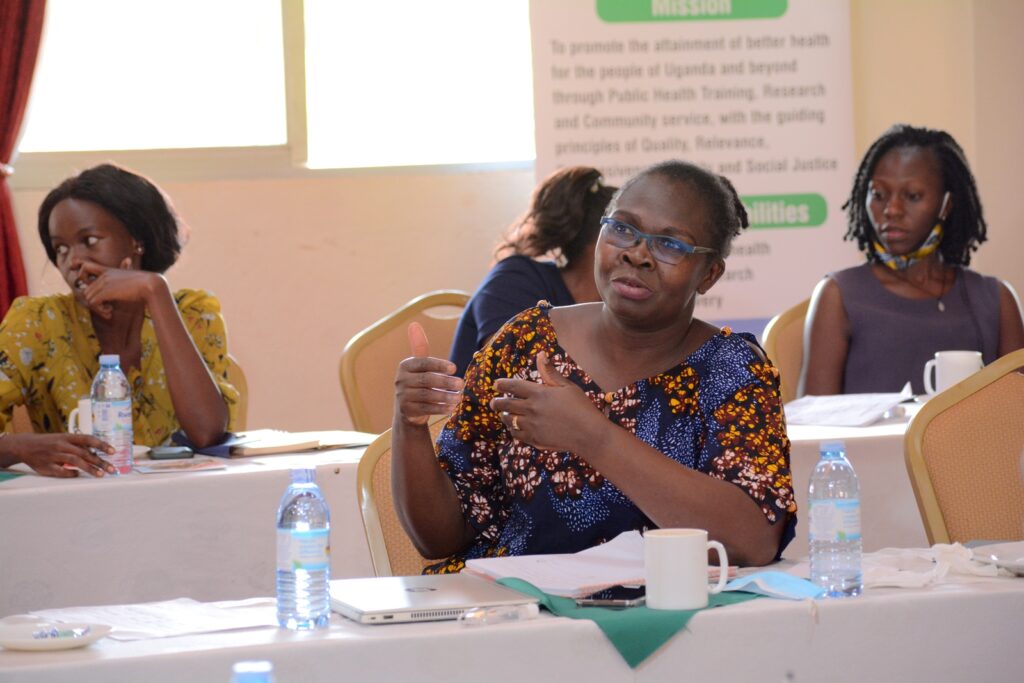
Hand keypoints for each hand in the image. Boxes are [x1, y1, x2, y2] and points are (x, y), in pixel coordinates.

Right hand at [2, 433, 116, 477]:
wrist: (25, 446)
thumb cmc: (49, 443)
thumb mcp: (64, 439)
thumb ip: (79, 445)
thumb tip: (98, 452)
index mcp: (68, 437)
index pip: (88, 439)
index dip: (101, 445)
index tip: (113, 451)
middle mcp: (62, 445)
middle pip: (84, 453)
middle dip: (100, 461)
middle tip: (112, 469)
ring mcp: (54, 455)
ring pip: (75, 461)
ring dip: (90, 468)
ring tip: (100, 474)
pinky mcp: (46, 466)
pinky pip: (61, 471)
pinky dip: (71, 474)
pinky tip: (78, 475)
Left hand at [79, 259, 161, 318]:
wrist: (151, 285)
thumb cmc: (145, 282)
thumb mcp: (132, 273)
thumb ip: (126, 269)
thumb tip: (128, 259)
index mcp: (108, 270)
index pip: (85, 267)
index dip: (83, 277)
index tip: (93, 288)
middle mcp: (104, 275)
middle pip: (86, 289)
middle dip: (94, 300)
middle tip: (106, 306)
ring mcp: (104, 283)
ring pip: (88, 297)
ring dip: (97, 306)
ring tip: (109, 309)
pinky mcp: (106, 292)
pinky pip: (93, 302)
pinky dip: (100, 309)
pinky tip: (110, 311)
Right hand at [394, 322, 463, 426]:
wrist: (408, 409)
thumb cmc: (418, 382)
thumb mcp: (418, 365)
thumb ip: (419, 347)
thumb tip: (414, 324)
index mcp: (405, 366)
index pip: (423, 363)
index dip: (439, 365)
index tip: (454, 368)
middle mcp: (401, 380)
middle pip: (426, 380)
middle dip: (446, 382)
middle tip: (462, 384)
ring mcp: (403, 396)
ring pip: (427, 395)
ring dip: (445, 396)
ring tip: (459, 397)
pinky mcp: (407, 411)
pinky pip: (426, 409)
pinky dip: (440, 408)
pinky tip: (451, 408)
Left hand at [491, 351, 604, 452]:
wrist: (588, 434)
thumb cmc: (581, 407)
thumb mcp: (567, 386)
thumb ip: (550, 372)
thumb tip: (540, 354)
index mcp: (539, 393)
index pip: (514, 386)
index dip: (502, 384)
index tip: (496, 384)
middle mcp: (532, 409)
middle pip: (506, 404)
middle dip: (496, 403)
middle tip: (493, 402)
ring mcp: (531, 425)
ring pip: (509, 420)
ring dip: (504, 416)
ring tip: (504, 414)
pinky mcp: (534, 439)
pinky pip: (516, 434)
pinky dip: (513, 430)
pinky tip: (514, 427)